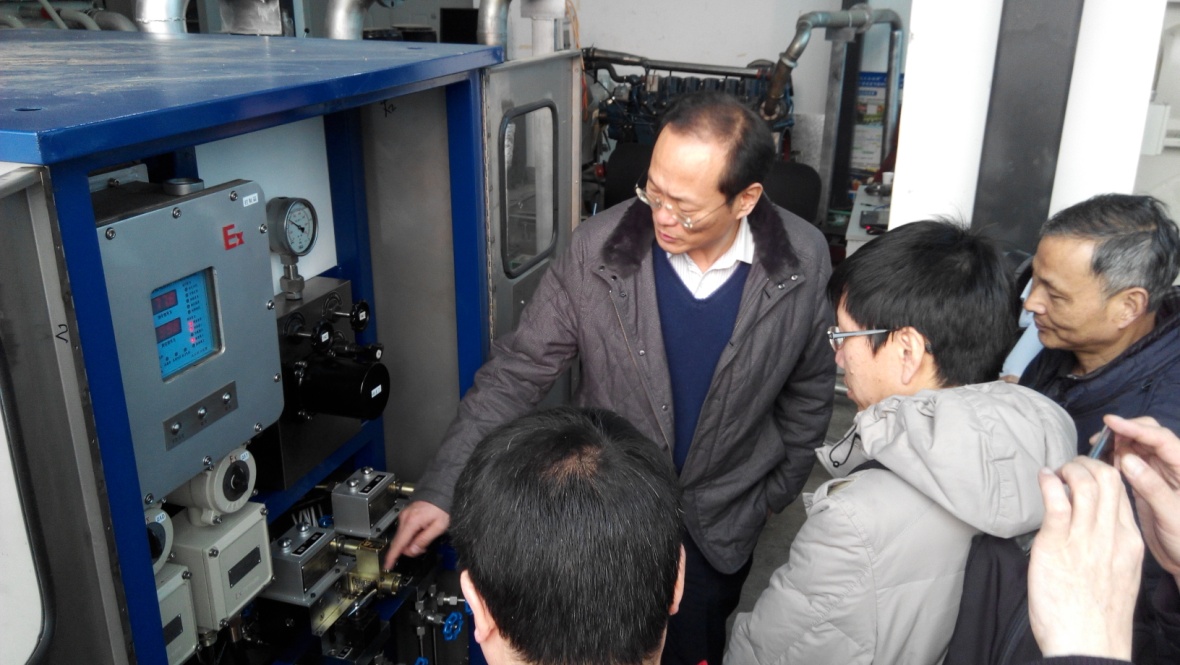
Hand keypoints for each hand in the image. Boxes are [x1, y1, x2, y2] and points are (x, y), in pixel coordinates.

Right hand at [382, 501, 449, 570]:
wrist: (438, 493)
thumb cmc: (440, 508)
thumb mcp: (438, 527)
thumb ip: (425, 539)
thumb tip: (413, 550)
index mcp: (412, 522)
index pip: (399, 543)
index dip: (393, 556)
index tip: (387, 565)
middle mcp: (404, 519)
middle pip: (399, 542)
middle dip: (409, 549)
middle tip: (423, 547)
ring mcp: (403, 516)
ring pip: (401, 537)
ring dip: (410, 542)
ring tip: (424, 537)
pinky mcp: (404, 516)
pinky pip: (404, 531)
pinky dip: (410, 536)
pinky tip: (420, 533)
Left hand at [1028, 457, 1143, 659]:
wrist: (1087, 645)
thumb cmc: (1096, 617)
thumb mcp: (1118, 576)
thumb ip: (1110, 548)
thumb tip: (1093, 525)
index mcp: (1129, 544)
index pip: (1122, 493)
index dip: (1104, 473)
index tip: (1088, 471)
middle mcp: (1111, 537)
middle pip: (1107, 480)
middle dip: (1086, 463)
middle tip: (1069, 467)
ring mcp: (1084, 539)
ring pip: (1085, 484)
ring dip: (1067, 470)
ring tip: (1055, 473)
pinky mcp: (1056, 545)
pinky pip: (1056, 501)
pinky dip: (1048, 482)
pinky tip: (1043, 479)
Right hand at [1108, 414, 1179, 584]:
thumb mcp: (1171, 515)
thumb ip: (1151, 486)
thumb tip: (1127, 459)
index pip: (1161, 439)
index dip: (1135, 428)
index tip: (1110, 422)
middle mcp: (1172, 466)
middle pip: (1149, 436)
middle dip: (1124, 432)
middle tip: (1099, 440)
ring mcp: (1159, 474)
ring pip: (1137, 448)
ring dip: (1117, 444)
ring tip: (1096, 450)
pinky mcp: (1147, 483)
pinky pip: (1130, 463)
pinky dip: (1115, 459)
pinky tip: (1101, 463)